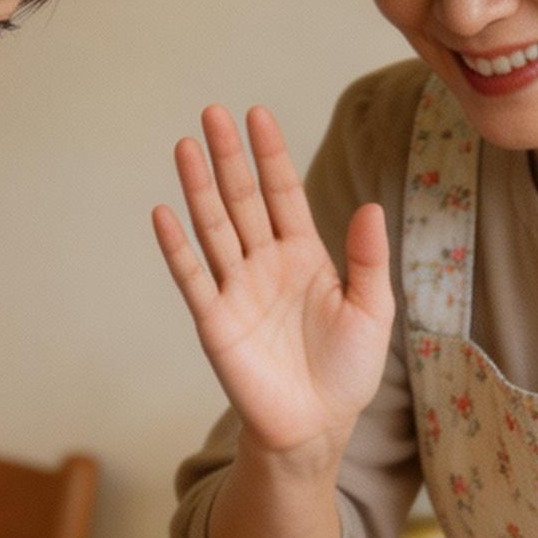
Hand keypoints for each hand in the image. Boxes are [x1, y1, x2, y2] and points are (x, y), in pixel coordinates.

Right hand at [153, 105, 393, 465]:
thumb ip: (367, 259)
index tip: (257, 115)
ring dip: (199, 189)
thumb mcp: (372, 310)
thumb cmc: (347, 370)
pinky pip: (193, 278)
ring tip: (186, 146)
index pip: (283, 193)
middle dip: (228, 158)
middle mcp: (265, 264)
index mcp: (304, 255)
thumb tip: (368, 206)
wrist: (317, 424)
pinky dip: (177, 247)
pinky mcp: (215, 321)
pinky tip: (165, 213)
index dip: (270, 155)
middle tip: (213, 113)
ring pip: (214, 228)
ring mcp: (236, 290)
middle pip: (243, 200)